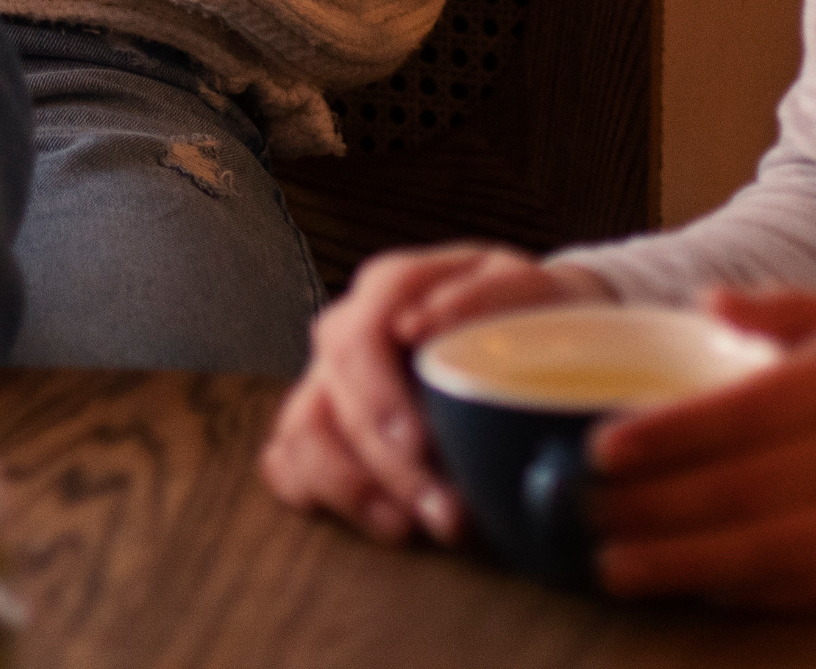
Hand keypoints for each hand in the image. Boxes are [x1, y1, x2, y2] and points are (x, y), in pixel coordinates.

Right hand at [260, 242, 608, 545]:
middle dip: (386, 465)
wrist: (522, 329)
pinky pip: (289, 459)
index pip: (358, 340)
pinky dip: (322, 494)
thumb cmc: (522, 314)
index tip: (420, 447)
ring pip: (303, 432)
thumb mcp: (527, 288)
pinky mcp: (319, 421)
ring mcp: (325, 376)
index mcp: (389, 288)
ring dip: (354, 490)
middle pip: (334, 396)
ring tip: (410, 527)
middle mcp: (346, 328)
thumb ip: (486, 297)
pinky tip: (383, 518)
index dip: (379, 397)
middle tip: (444, 513)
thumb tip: (421, 324)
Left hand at [580, 287, 815, 608]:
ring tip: (616, 567)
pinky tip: (697, 591)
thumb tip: (705, 302)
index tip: (602, 449)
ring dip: (685, 566)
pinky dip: (749, 594)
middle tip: (581, 516)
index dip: (669, 437)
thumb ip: (787, 310)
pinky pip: (813, 590)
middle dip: (655, 510)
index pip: (745, 411)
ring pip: (770, 553)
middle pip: (744, 491)